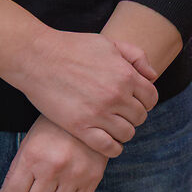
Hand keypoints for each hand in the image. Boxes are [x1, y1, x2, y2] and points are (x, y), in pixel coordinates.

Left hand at [0, 116, 108, 191]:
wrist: (87, 113)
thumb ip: (13, 175)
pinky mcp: (94, 177)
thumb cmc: (51, 129)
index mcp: (33, 158)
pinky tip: (67, 187)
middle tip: (34, 189)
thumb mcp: (28, 146)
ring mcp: (76, 173)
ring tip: (52, 187)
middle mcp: (54, 167)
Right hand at [6, 29, 159, 157]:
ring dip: (124, 131)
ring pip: (127, 133)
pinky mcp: (80, 127)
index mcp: (126, 75)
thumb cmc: (74, 48)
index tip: (134, 101)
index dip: (145, 100)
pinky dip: (113, 148)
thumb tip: (152, 76)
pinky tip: (108, 142)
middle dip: (134, 115)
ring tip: (113, 126)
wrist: (38, 58)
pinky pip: (108, 147)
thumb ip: (136, 56)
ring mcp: (98, 113)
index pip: (151, 98)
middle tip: (121, 113)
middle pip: (140, 117)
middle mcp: (116, 95)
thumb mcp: (110, 43)